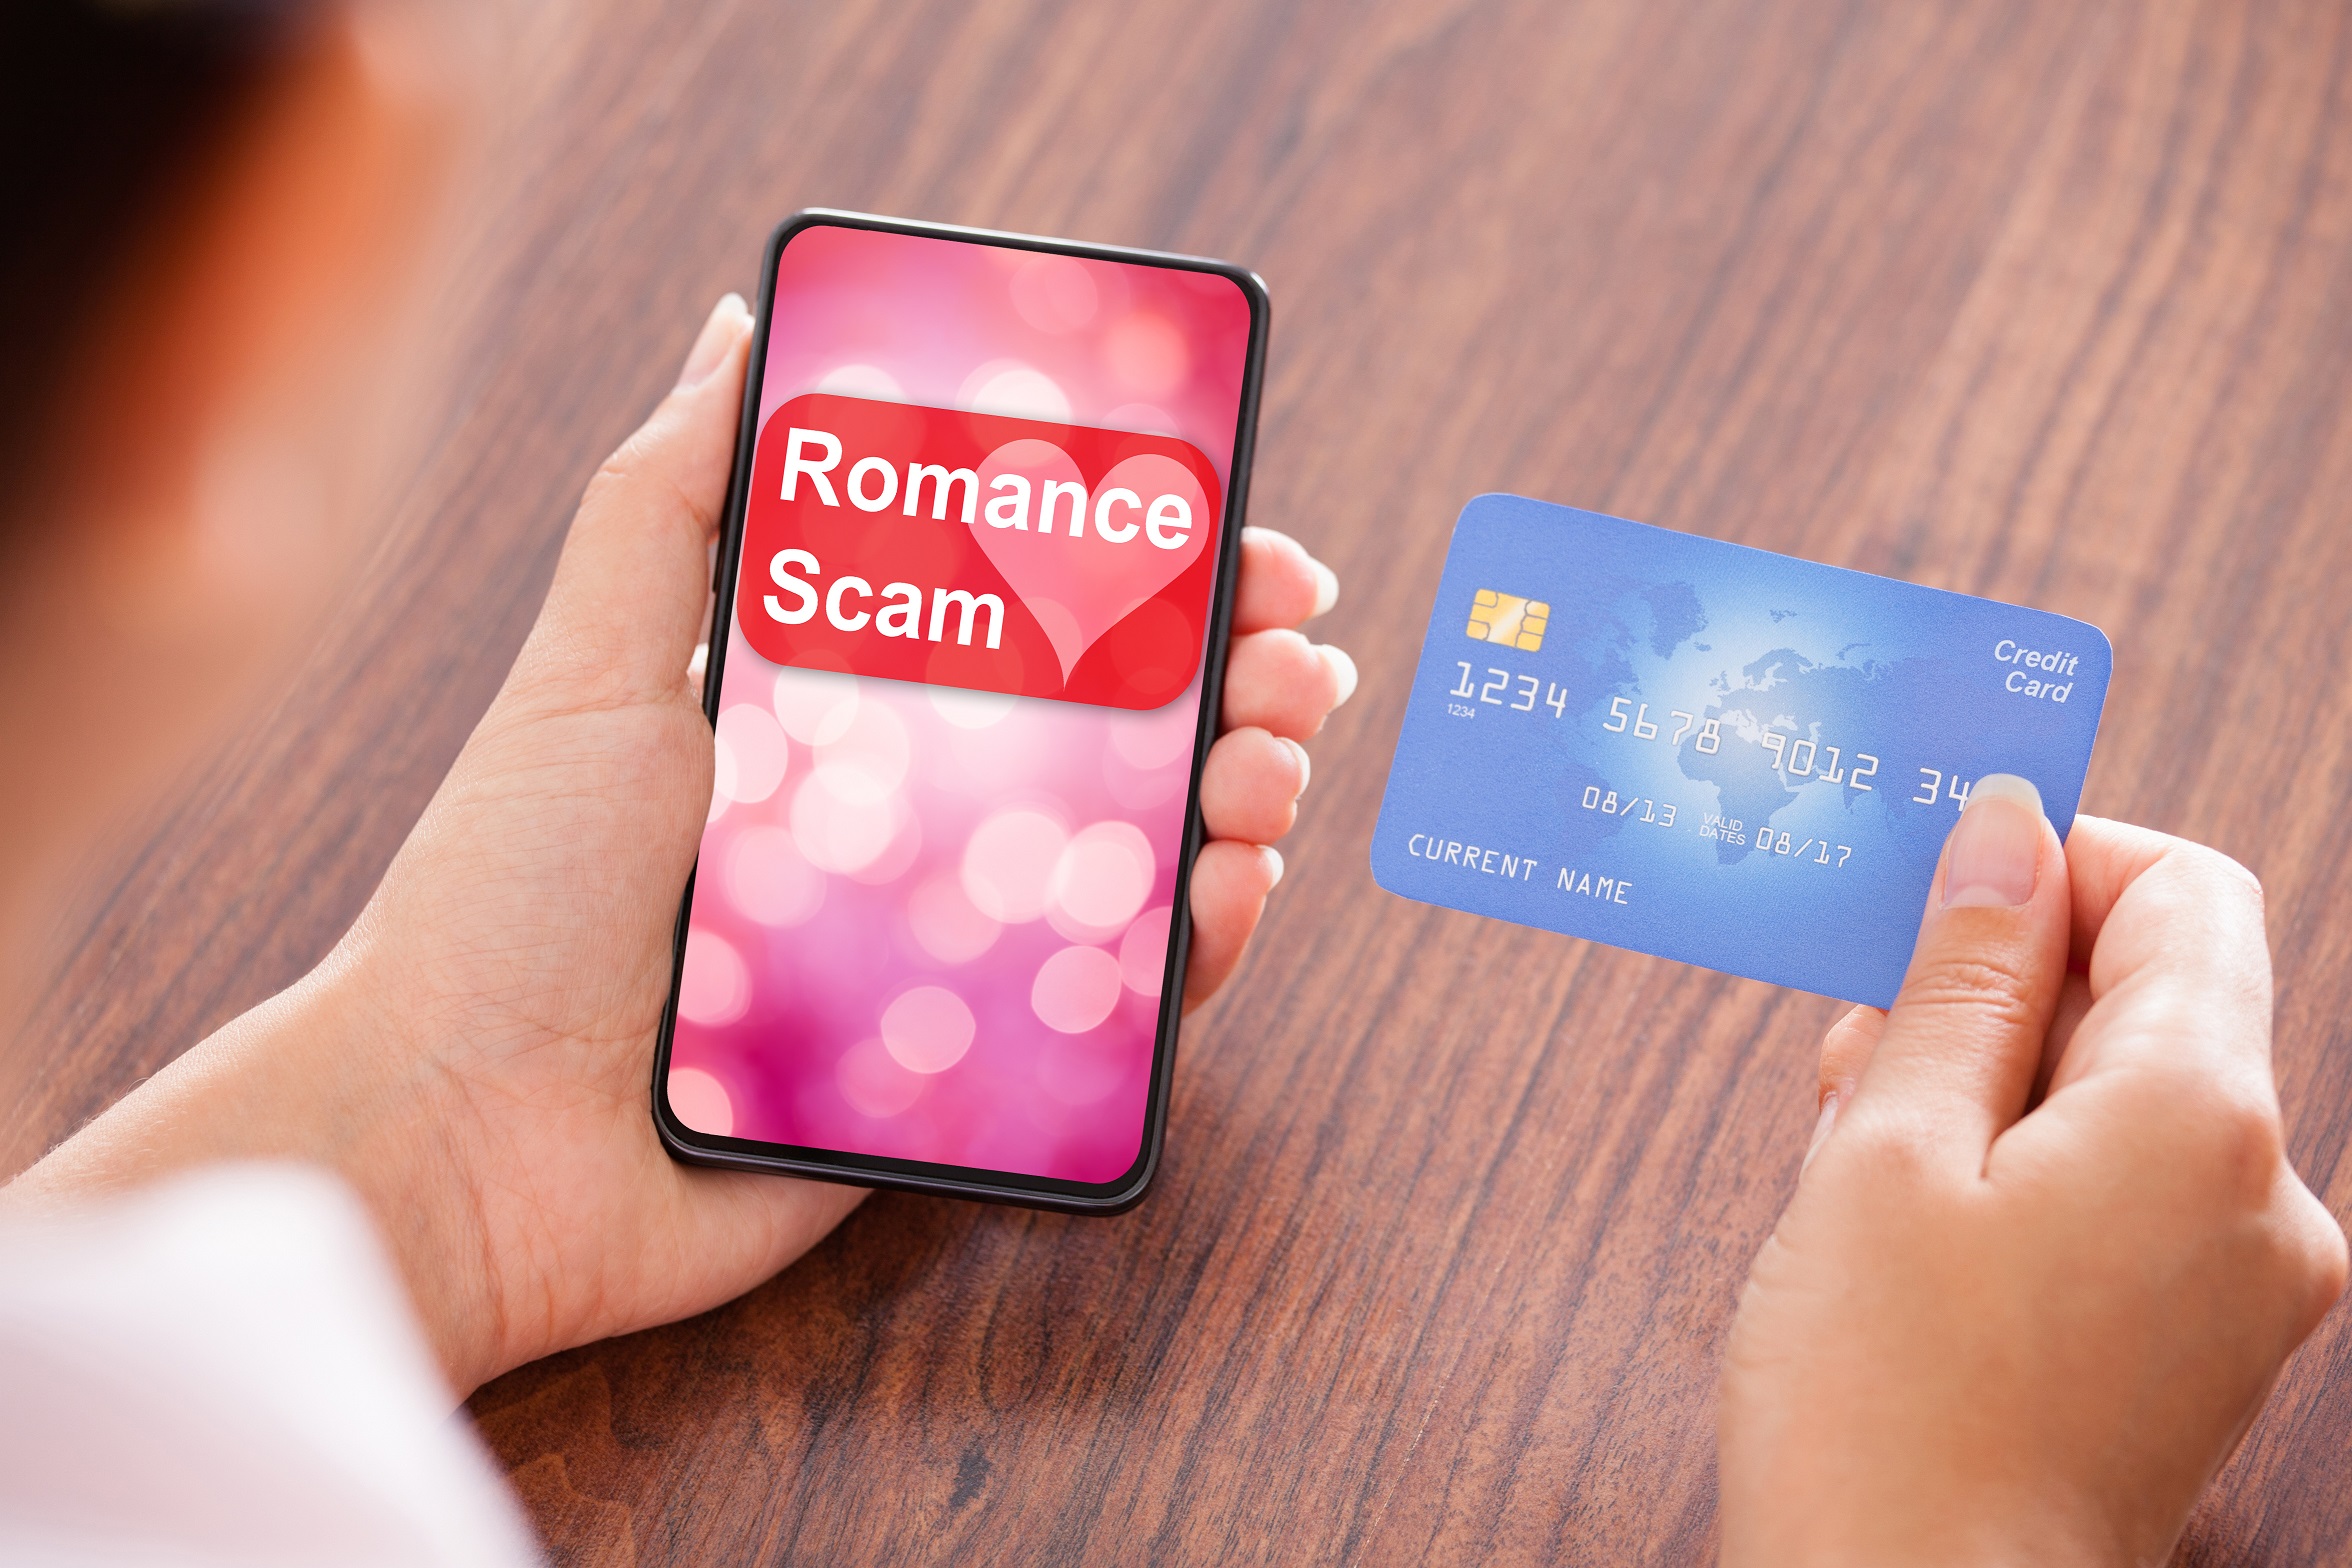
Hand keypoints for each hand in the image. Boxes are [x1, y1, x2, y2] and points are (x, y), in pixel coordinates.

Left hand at [8, 295, 1352, 1394]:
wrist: (459, 1141)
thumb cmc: (507, 897)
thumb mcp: (590, 670)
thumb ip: (668, 501)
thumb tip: (737, 328)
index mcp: (845, 719)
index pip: (1033, 622)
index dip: (1146, 572)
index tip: (1229, 529)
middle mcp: (916, 826)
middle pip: (1121, 735)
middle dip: (1234, 676)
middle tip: (1293, 654)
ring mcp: (955, 948)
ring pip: (1147, 861)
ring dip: (1243, 796)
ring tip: (1271, 763)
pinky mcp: (974, 1071)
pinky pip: (1122, 1009)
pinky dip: (1199, 946)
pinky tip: (1229, 887)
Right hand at [1719, 779, 2347, 1564]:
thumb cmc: (1882, 1410)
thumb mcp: (1888, 1148)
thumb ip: (1963, 974)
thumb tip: (2003, 823)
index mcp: (2204, 1121)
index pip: (2183, 892)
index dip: (2056, 859)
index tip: (1930, 881)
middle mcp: (2267, 1195)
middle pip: (2150, 996)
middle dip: (1995, 987)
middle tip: (1852, 1038)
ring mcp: (2247, 1282)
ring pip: (2126, 1098)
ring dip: (1991, 1081)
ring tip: (1856, 1148)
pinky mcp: (2202, 1346)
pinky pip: (2129, 1194)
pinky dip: (2023, 1168)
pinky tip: (1906, 1219)